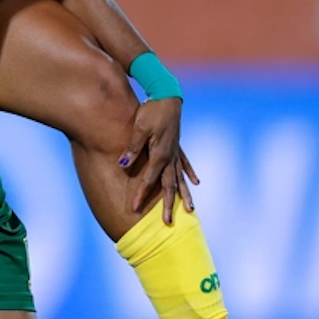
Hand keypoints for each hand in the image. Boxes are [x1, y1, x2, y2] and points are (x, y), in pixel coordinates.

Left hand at [119, 97, 197, 221]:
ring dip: (184, 195)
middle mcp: (170, 157)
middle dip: (167, 205)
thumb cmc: (151, 111)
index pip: (149, 180)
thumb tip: (123, 165)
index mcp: (160, 155)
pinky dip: (189, 174)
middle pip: (169, 186)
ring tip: (190, 211)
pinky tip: (196, 183)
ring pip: (180, 178)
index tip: (135, 209)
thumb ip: (132, 149)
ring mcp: (176, 152)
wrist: (166, 96)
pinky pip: (185, 164)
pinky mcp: (178, 145)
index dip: (142, 195)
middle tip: (167, 223)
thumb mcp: (138, 128)